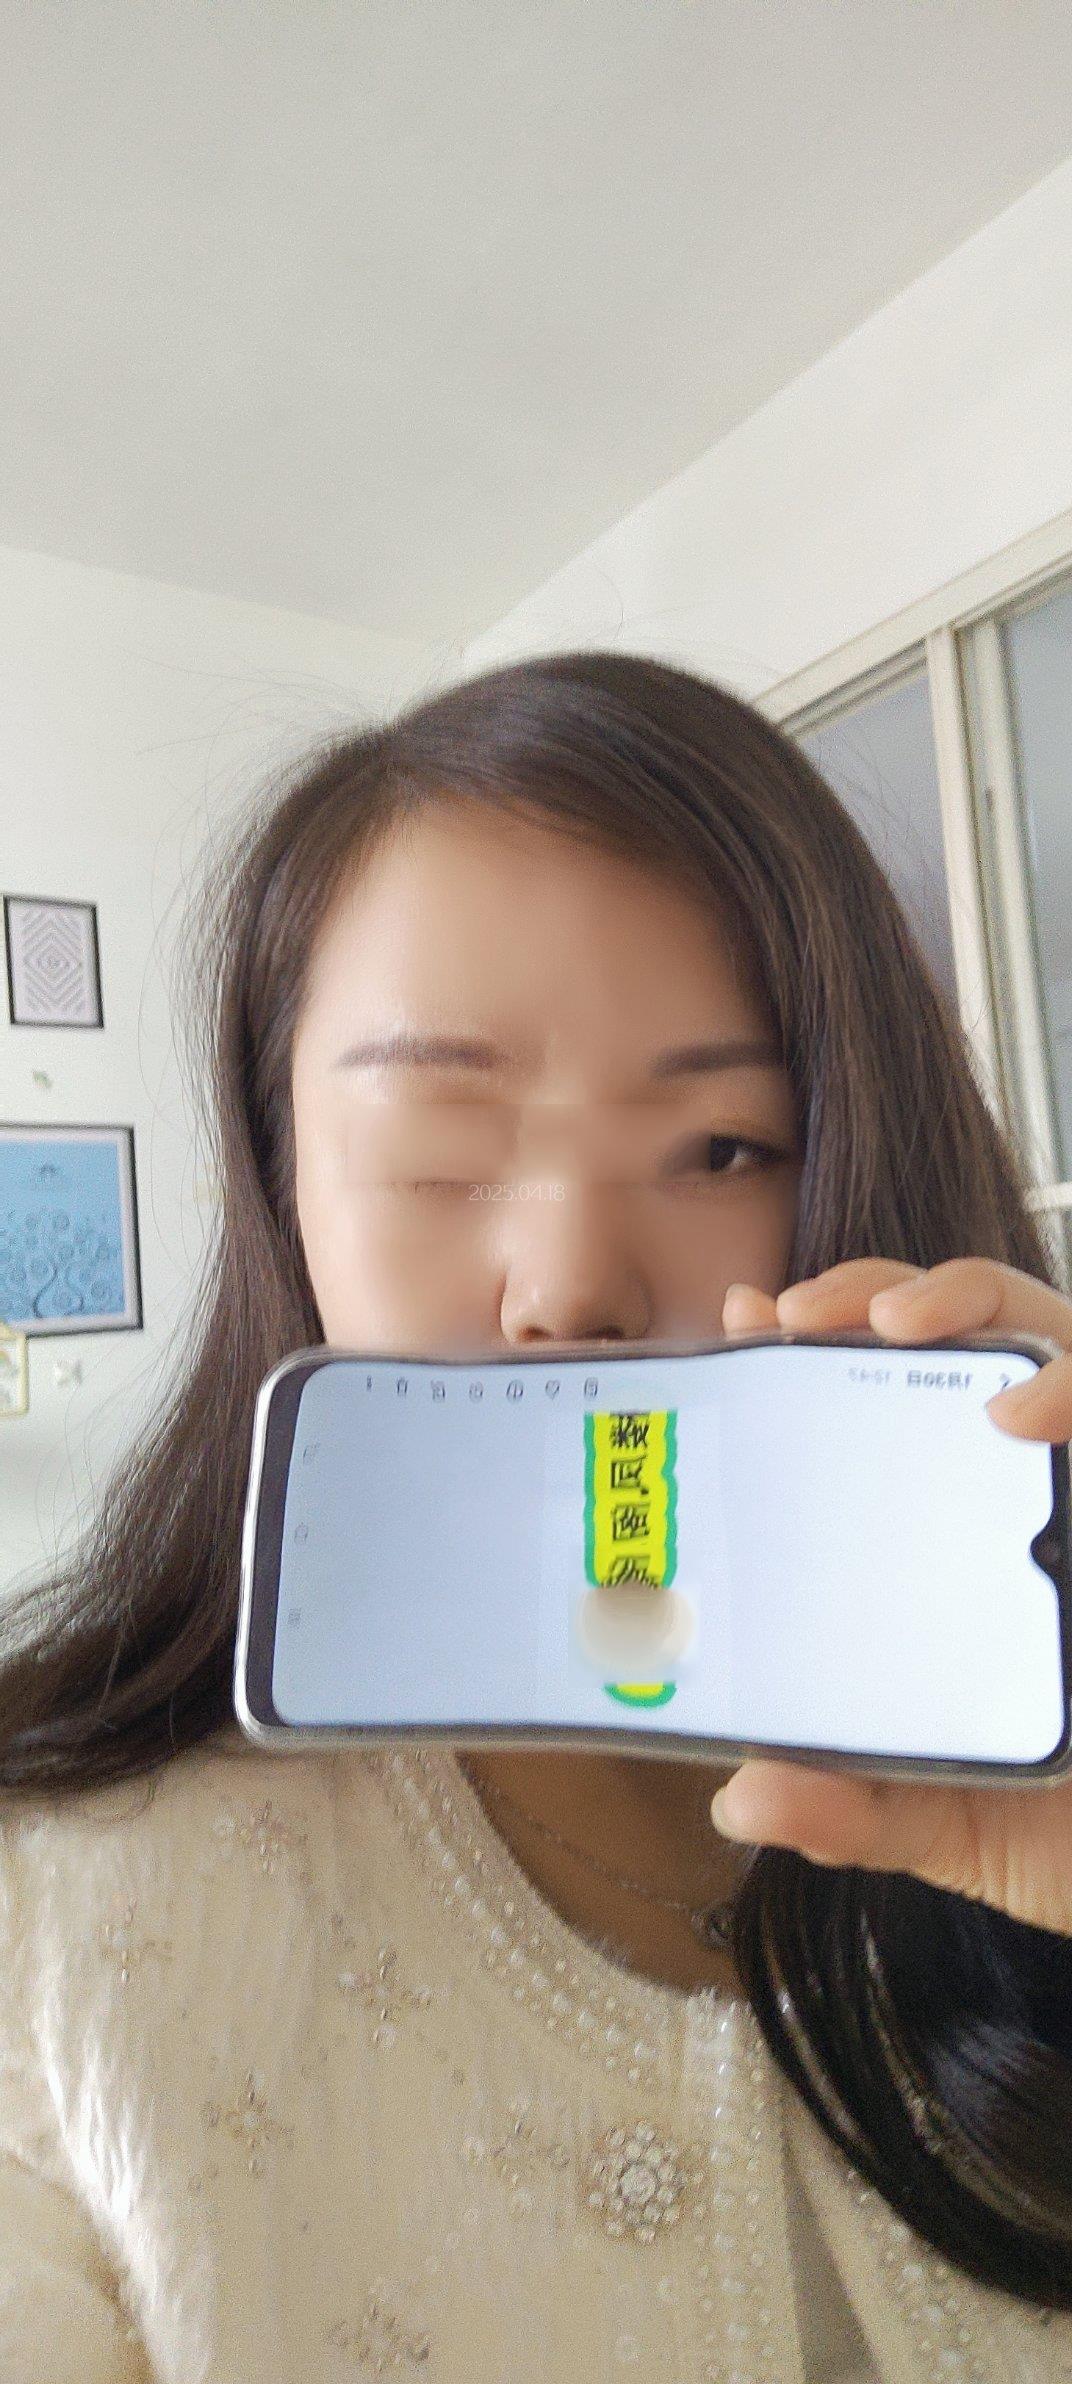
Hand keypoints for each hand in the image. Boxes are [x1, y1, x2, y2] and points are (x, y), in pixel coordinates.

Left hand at [715, 1258, 1071, 1939]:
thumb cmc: (1067, 1832)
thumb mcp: (943, 1823)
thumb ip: (849, 1806)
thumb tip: (742, 1796)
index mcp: (960, 1536)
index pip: (886, 1398)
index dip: (819, 1340)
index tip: (746, 1320)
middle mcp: (1036, 1490)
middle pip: (958, 1334)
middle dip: (872, 1291)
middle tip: (797, 1315)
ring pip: (1051, 1333)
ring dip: (970, 1297)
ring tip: (896, 1326)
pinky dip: (1070, 1388)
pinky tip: (1022, 1410)